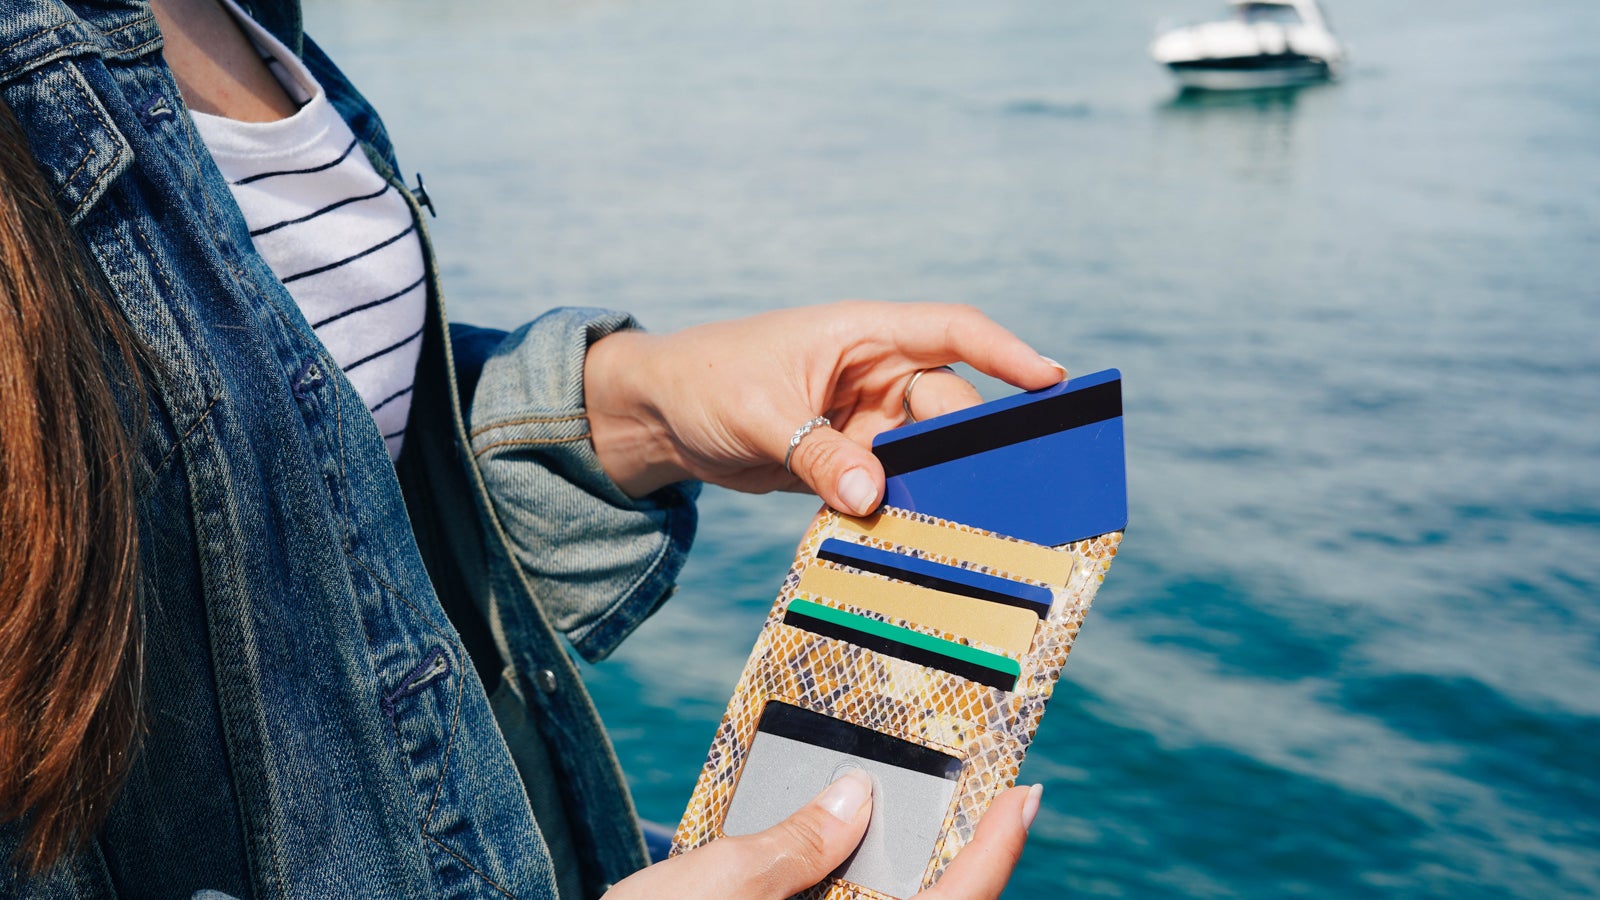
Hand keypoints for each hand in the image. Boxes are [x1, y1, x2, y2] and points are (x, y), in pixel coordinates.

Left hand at [584, 301, 1065, 511]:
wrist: (660, 416)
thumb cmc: (706, 382)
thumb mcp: (759, 415)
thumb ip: (816, 454)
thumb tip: (870, 496)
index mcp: (862, 334)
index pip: (951, 331)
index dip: (1006, 353)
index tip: (1051, 381)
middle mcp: (875, 374)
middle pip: (947, 407)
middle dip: (971, 444)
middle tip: (999, 489)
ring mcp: (866, 420)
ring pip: (925, 455)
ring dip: (936, 488)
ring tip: (961, 526)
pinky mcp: (849, 461)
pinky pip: (891, 487)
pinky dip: (900, 511)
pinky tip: (910, 542)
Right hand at [603, 770, 1042, 898]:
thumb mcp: (714, 887)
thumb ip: (793, 844)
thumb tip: (851, 799)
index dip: (996, 851)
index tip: (1025, 793)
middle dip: (956, 860)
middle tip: (973, 797)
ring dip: (895, 869)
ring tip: (893, 807)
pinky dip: (840, 880)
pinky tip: (825, 843)